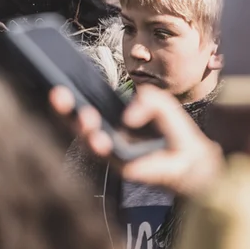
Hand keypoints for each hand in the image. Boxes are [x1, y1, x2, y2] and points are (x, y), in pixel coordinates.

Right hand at [50, 85, 223, 197]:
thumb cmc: (171, 127)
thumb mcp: (159, 101)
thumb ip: (146, 99)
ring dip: (81, 127)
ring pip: (83, 137)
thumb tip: (128, 118)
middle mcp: (103, 129)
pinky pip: (101, 155)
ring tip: (86, 118)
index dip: (68, 94)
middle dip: (64, 108)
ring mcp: (107, 147)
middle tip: (60, 96)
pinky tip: (101, 139)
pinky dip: (99, 146)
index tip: (59, 84)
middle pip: (74, 119)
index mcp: (110, 112)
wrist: (190, 156)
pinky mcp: (116, 164)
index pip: (82, 101)